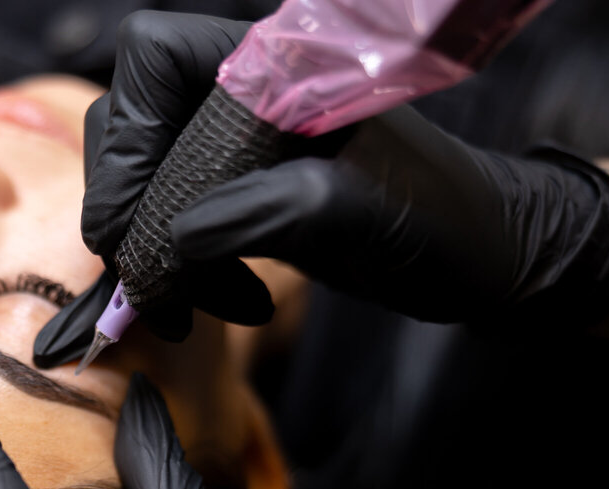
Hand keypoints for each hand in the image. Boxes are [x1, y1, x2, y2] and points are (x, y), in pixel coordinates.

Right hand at [35, 10, 608, 365]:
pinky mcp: (240, 189)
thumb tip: (158, 250)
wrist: (482, 259)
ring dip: (158, 256)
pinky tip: (231, 301)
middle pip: (131, 129)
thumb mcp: (349, 214)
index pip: (151, 61)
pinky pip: (171, 221)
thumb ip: (246, 217)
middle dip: (135, 215)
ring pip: (143, 184)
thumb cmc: (438, 223)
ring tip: (202, 306)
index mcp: (273, 66)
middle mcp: (244, 92)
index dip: (126, 140)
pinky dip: (183, 272)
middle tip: (155, 284)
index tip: (132, 224)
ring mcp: (237, 143)